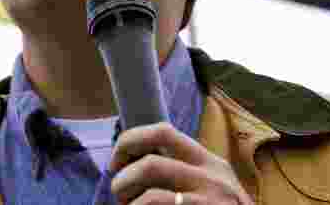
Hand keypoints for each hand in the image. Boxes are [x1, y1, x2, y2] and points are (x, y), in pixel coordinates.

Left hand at [109, 122, 252, 204]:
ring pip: (151, 196)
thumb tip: (134, 159)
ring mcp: (208, 203)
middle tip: (119, 193)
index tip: (117, 161)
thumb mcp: (213, 184)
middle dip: (124, 178)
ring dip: (130, 203)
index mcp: (210, 162)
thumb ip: (184, 169)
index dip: (130, 141)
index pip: (163, 131)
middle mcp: (211, 178)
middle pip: (150, 164)